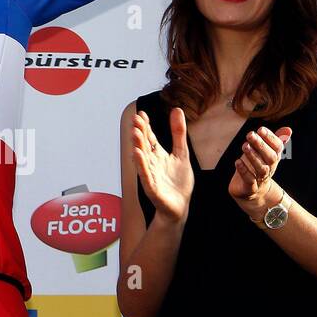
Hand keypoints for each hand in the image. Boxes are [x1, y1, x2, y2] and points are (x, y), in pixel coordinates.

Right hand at [132, 108, 193, 223]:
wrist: (179, 207)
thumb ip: (178, 133)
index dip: (146, 126)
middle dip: (140, 132)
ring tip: (135, 133)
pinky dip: (141, 164)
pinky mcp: (152, 187)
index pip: (150, 137)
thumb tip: (177, 109)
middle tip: (136, 119)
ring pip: (142, 158)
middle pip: (145, 145)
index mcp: (158, 154)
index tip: (142, 114)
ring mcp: (150, 174)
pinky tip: (137, 154)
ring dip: (138, 145)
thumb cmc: (178, 182)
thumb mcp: (182, 154)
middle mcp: (151, 163)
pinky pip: (145, 174)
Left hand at [229, 126, 291, 220]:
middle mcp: (269, 168)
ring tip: (244, 146)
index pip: (277, 148)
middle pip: (271, 158)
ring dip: (253, 157)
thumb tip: (288, 129)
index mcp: (273, 158)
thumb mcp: (263, 153)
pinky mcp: (250, 188)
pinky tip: (237, 162)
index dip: (271, 138)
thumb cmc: (256, 167)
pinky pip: (250, 180)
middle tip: (250, 134)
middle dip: (261, 145)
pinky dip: (244, 171)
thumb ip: (274, 141)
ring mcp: (260, 179)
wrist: (253, 193)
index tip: (261, 129)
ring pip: (261, 169)